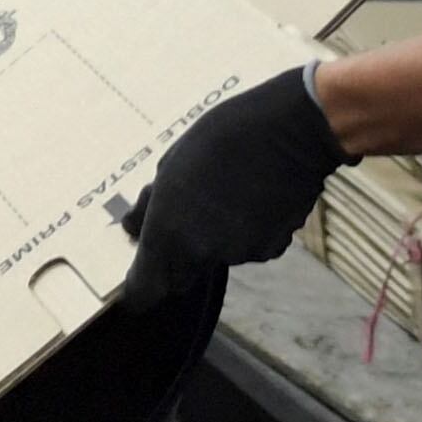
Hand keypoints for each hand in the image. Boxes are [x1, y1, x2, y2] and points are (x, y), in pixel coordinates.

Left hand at [118, 68, 347, 309]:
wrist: (290, 130)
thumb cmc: (223, 137)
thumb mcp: (170, 163)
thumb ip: (149, 205)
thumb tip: (131, 229)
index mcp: (169, 233)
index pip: (146, 289)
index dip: (139, 292)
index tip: (136, 286)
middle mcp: (203, 253)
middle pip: (182, 276)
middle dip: (179, 259)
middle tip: (187, 219)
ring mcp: (241, 253)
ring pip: (220, 257)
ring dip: (218, 238)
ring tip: (227, 193)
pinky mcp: (273, 247)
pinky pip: (252, 248)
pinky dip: (250, 232)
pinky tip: (256, 198)